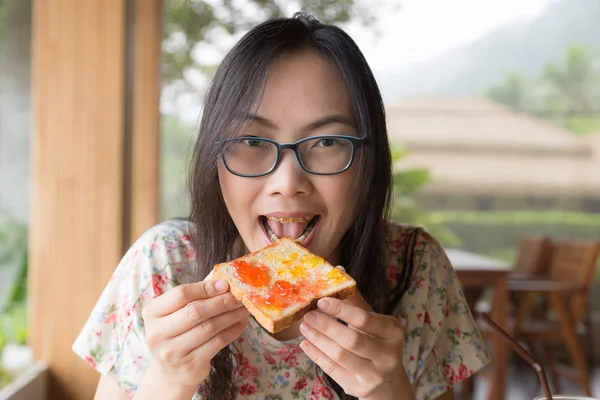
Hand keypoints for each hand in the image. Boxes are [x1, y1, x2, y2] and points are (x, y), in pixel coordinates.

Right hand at [141, 273, 248, 389]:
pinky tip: (240, 323)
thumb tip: (223, 274)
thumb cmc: (178, 332)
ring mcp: (172, 351)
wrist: (172, 372)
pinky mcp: (189, 365)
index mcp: (152, 313)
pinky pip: (217, 343)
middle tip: (240, 296)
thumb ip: (198, 292)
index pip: (180, 294)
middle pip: (195, 311)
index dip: (205, 288)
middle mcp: (157, 333)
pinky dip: (232, 331)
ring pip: (209, 327)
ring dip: (231, 316)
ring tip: (243, 308)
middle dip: (222, 302)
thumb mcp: (179, 311)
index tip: (225, 284)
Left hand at [299, 292, 410, 398]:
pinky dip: (317, 355)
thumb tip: (337, 270)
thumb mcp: (372, 321)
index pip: (364, 319)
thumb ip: (354, 300)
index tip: (321, 300)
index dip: (341, 309)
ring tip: (304, 327)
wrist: (387, 381)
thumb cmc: (377, 342)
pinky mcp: (359, 387)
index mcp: (393, 331)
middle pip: (352, 339)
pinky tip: (306, 343)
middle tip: (308, 314)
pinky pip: (333, 370)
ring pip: (340, 356)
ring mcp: (374, 374)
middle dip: (326, 325)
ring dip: (318, 339)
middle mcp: (388, 355)